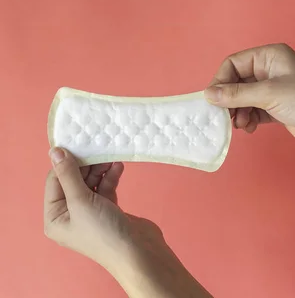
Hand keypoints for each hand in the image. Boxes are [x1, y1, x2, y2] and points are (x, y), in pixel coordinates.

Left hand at [44, 149, 211, 296]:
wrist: (138, 253)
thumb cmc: (103, 231)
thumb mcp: (81, 201)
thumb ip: (68, 174)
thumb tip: (54, 151)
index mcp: (55, 217)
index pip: (55, 181)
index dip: (66, 162)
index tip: (79, 143)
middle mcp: (70, 214)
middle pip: (73, 179)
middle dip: (86, 164)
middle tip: (98, 148)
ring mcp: (90, 212)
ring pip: (90, 181)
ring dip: (100, 168)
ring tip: (111, 157)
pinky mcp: (108, 209)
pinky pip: (104, 187)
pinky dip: (110, 176)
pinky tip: (118, 166)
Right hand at [205, 43, 294, 155]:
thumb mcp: (269, 94)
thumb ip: (236, 95)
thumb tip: (208, 94)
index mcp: (269, 56)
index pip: (234, 63)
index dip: (221, 80)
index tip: (212, 100)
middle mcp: (270, 70)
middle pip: (237, 81)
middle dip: (229, 99)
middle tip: (224, 116)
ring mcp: (274, 89)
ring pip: (243, 98)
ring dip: (238, 111)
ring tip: (240, 125)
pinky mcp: (277, 108)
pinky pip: (253, 110)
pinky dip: (248, 119)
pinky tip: (249, 128)